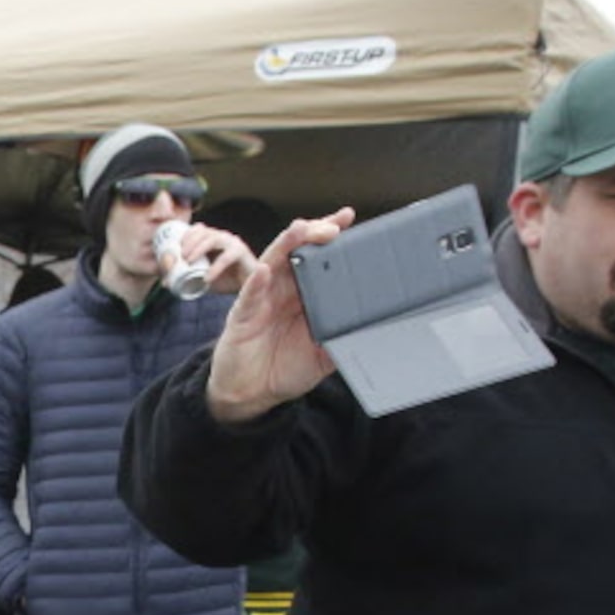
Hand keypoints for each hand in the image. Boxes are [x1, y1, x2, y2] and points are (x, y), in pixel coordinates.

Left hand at [177, 223, 261, 294]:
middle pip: (203, 231)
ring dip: (198, 249)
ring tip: (188, 262)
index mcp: (212, 239)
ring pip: (213, 239)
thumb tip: (164, 283)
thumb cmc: (225, 281)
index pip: (197, 229)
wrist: (249, 289)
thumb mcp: (201, 278)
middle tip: (179, 256)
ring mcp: (233, 242)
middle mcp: (222, 237)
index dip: (184, 236)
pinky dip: (215, 267)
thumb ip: (185, 277)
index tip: (173, 249)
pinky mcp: (242, 252)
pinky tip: (206, 278)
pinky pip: (227, 257)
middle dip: (188, 242)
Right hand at [206, 211, 354, 421]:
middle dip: (314, 234)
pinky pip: (250, 295)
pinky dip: (256, 282)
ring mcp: (262, 299)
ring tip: (301, 229)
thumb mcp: (323, 356)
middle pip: (297, 251)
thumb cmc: (283, 369)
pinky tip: (265, 271)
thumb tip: (372, 329)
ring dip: (286, 245)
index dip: (332, 239)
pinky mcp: (242, 315)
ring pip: (273, 263)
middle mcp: (283, 290)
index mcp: (303, 296)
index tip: (348, 220)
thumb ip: (342, 339)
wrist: (252, 394)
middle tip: (334, 226)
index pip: (319, 259)